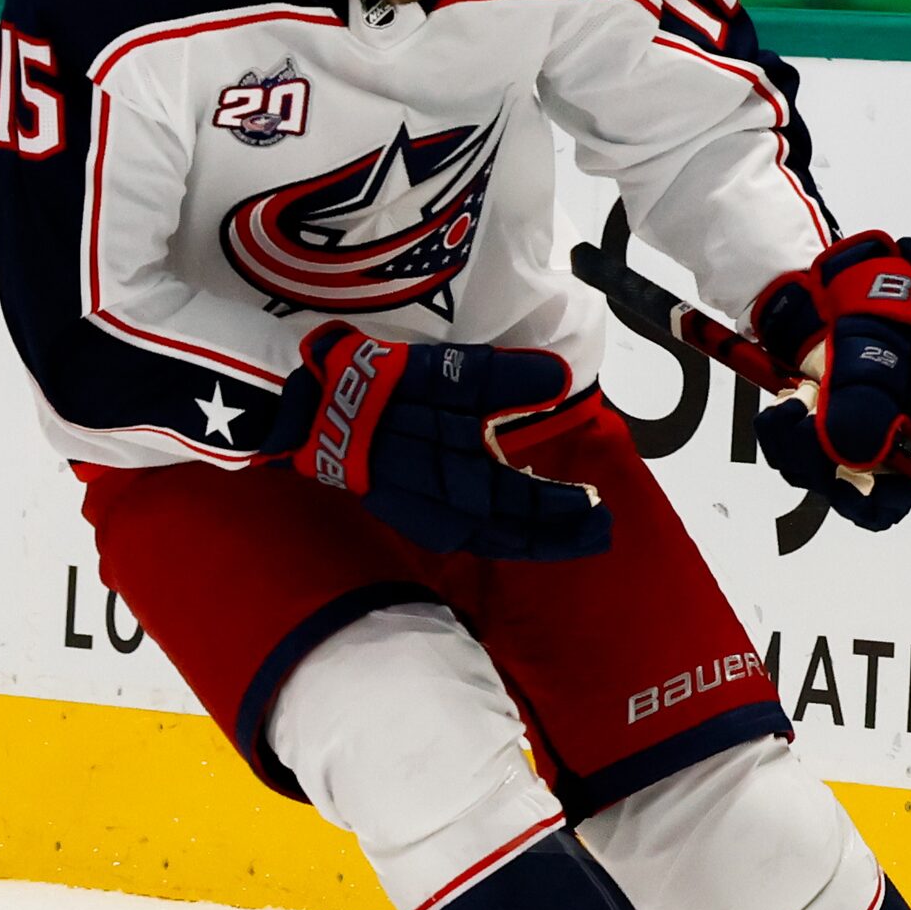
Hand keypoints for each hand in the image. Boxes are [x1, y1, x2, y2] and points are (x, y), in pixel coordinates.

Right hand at [274, 324, 609, 560]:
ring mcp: (424, 514)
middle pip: (511, 529)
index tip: (597, 507)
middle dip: (558, 533)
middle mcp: (444, 504)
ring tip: (580, 533)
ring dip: (535, 538)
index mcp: (457, 469)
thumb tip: (560, 381)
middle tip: (603, 529)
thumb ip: (503, 378)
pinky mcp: (408, 514)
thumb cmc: (379, 383)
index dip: (558, 511)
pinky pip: (462, 534)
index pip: (520, 501)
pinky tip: (520, 533)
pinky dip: (496, 536)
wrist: (307, 410)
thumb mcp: (444, 370)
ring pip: (490, 536)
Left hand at [750, 232, 910, 530]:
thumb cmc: (867, 314)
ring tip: (793, 396)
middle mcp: (886, 435)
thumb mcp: (871, 357)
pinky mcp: (819, 423)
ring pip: (815, 468)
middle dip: (814, 457)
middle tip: (799, 413)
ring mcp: (850, 429)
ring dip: (792, 438)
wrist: (831, 284)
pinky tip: (787, 398)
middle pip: (850, 486)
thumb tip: (853, 462)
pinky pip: (793, 449)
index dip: (872, 501)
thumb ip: (866, 412)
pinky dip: (781, 428)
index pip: (904, 493)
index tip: (837, 483)